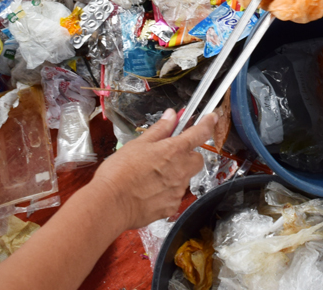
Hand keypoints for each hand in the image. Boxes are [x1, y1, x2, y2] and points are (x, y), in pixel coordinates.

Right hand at [93, 109, 216, 229]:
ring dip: (175, 175)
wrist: (110, 203)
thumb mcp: (138, 144)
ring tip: (151, 176)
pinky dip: (166, 192)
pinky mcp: (171, 207)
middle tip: (169, 155)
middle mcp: (181, 171)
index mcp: (174, 150)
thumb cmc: (120, 172)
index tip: (211, 118)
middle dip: (187, 156)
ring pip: (185, 178)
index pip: (199, 133)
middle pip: (196, 159)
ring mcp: (177, 191)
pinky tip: (149, 191)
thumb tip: (171, 116)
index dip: (207, 124)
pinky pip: (175, 196)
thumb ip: (159, 130)